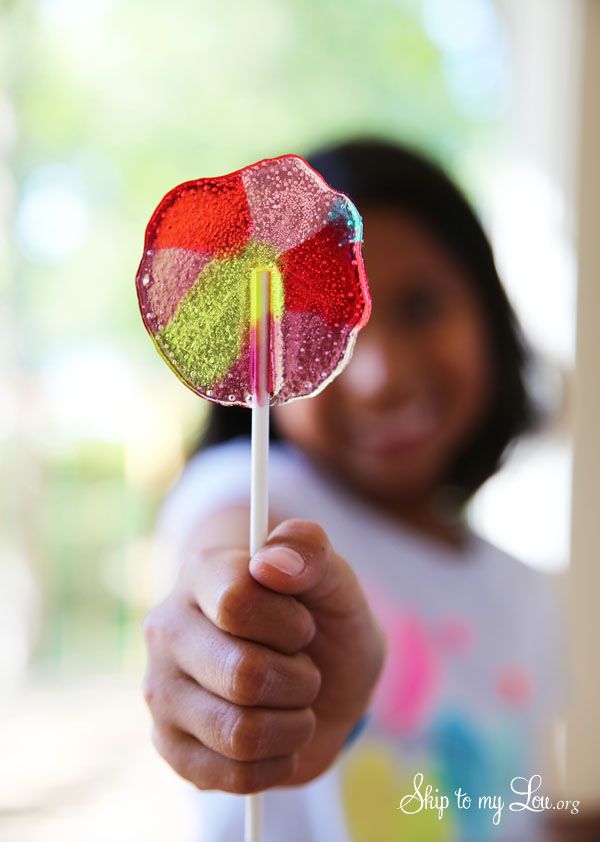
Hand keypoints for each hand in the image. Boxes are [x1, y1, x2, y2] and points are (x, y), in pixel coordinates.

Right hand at [142, 515, 385, 793]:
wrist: (326, 680)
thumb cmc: (324, 622)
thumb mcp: (335, 582)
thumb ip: (310, 552)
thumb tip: (270, 563)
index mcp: (202, 572)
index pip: (236, 603)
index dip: (289, 624)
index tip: (303, 624)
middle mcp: (167, 628)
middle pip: (242, 674)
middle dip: (299, 680)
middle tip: (303, 668)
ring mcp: (161, 690)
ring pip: (238, 732)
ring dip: (293, 725)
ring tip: (293, 703)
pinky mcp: (169, 746)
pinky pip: (232, 774)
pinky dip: (278, 762)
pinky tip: (279, 737)